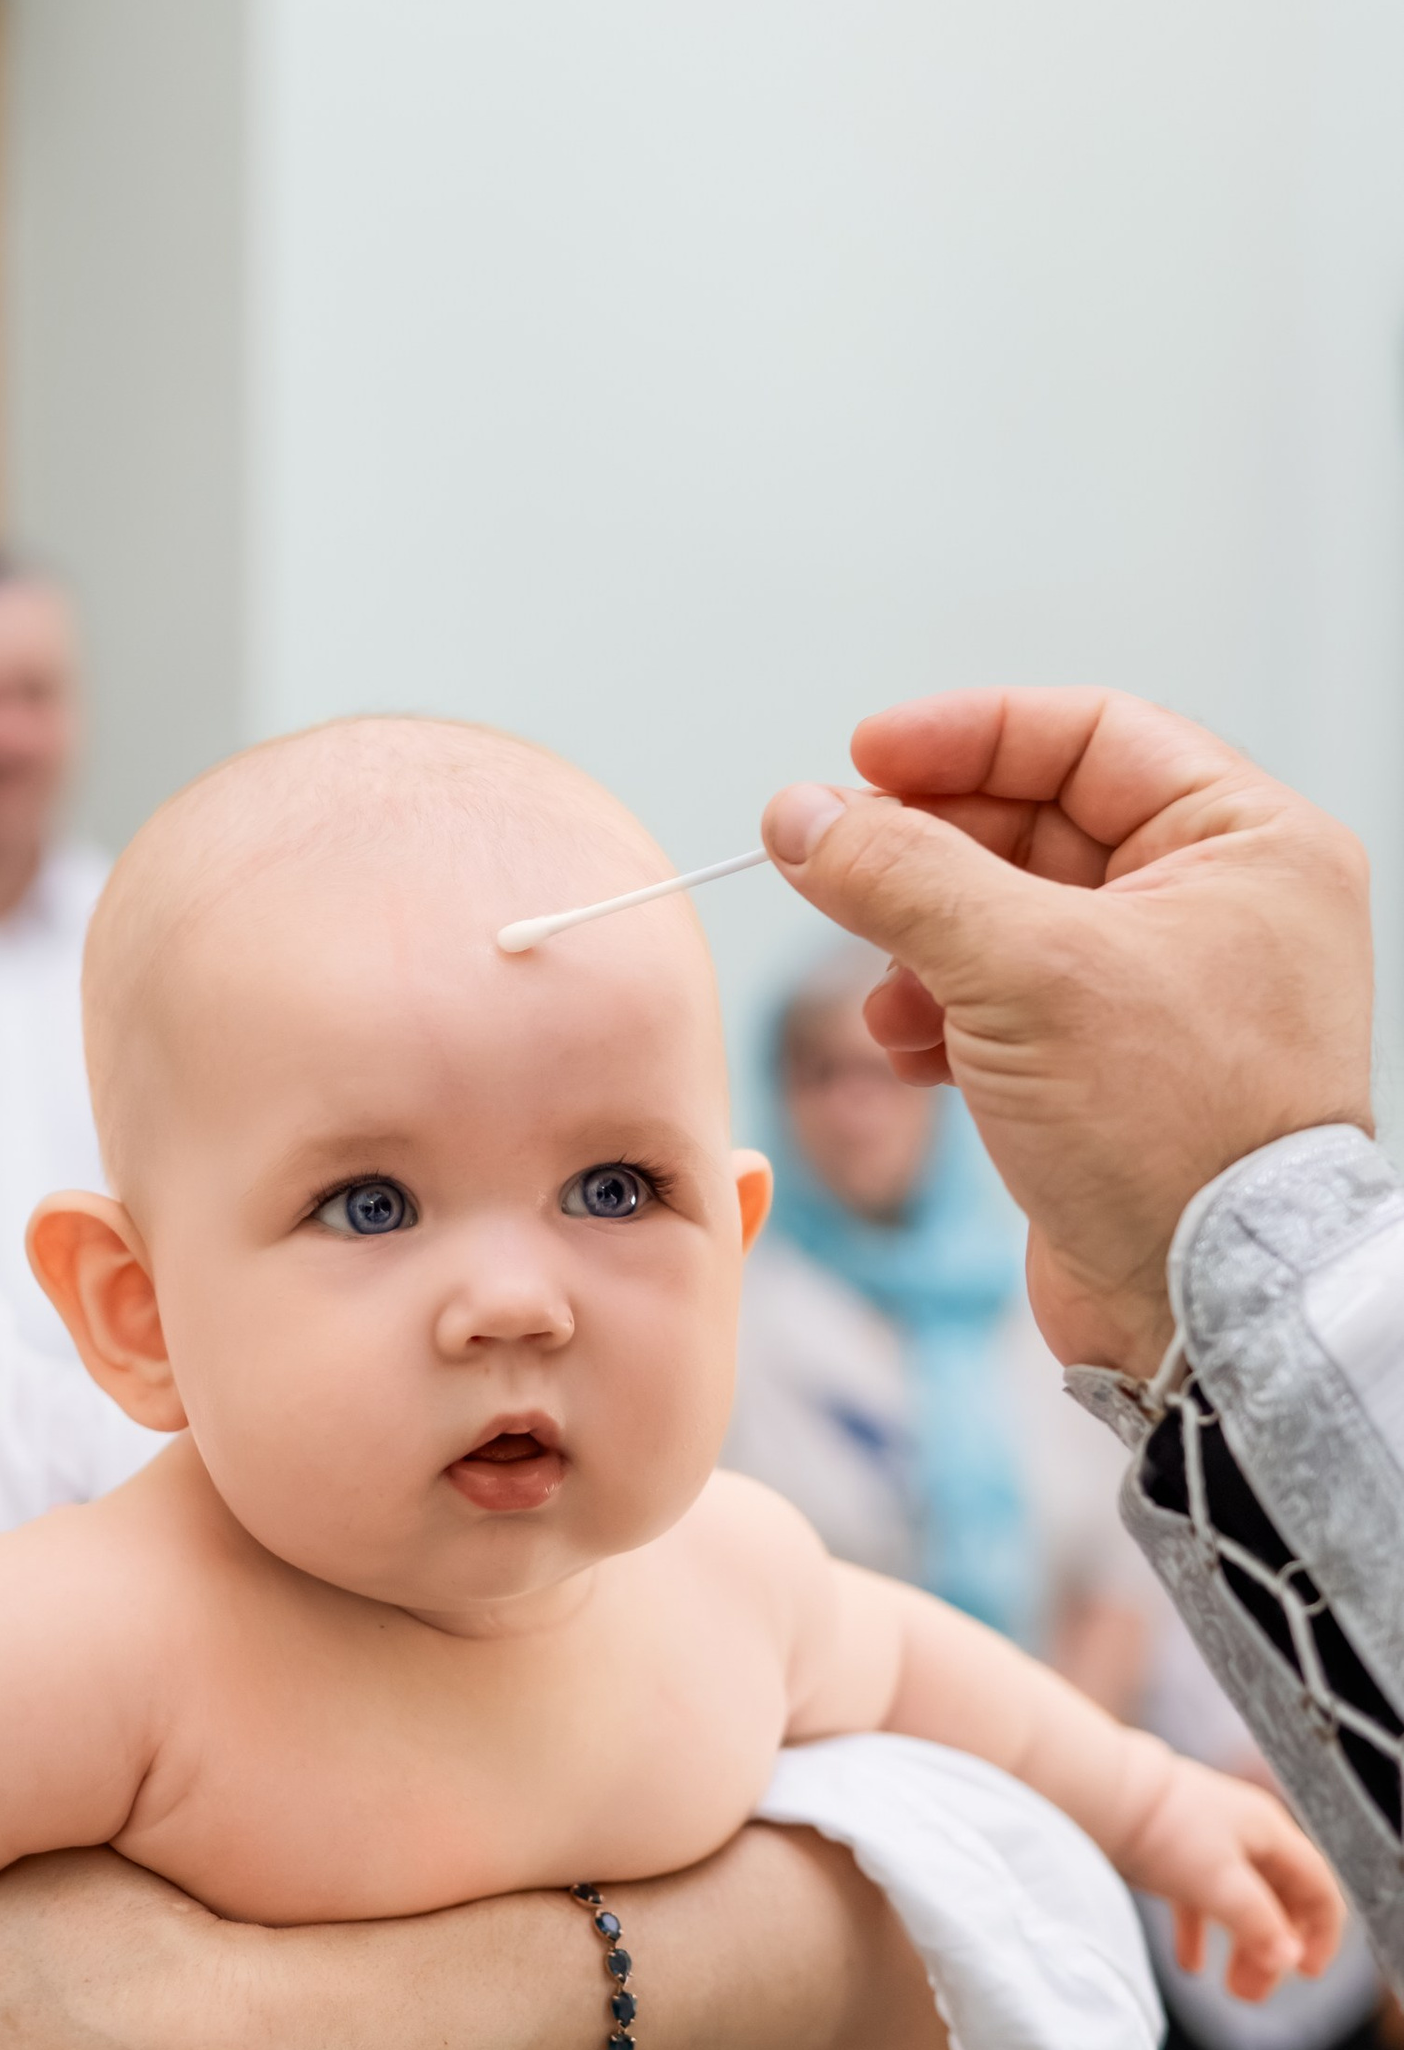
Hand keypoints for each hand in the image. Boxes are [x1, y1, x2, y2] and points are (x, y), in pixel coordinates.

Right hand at [762, 690, 1371, 1373]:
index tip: (864, 758)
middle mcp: (1220, 905)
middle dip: (927, 855)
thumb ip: (901, 874)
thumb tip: (803, 815)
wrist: (1206, 1314)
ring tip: (880, 993)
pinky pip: (1008, 1001)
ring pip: (1007, 918)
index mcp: (1248, 844)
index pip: (1091, 735)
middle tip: (831, 866)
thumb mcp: (1021, 970)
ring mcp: (1168, 990)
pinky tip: (908, 1050)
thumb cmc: (1174, 1133)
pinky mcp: (1118, 1070)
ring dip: (922, 944)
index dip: (968, 737)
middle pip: (1037, 825)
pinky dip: (944, 1013)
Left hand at [1122, 1754, 1347, 2001]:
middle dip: (1273, 1949)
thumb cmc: (1164, 1828)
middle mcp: (1245, 1832)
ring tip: (1233, 1988)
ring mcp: (1207, 1839)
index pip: (1319, 1886)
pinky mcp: (1170, 1850)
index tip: (1308, 1974)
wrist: (1099, 1793)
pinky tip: (1190, 1966)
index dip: (1323, 1933)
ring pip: (1240, 1901)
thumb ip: (1259, 1923)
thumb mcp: (1222, 1884)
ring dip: (1241, 1946)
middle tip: (1254, 1992)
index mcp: (1270, 1832)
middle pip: (1280, 1899)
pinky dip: (1199, 1933)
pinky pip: (1198, 1899)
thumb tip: (1290, 1959)